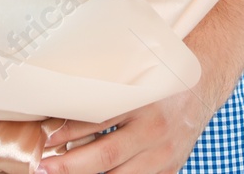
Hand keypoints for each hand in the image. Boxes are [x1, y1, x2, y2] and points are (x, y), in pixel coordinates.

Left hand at [33, 83, 215, 173]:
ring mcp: (163, 154)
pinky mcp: (169, 169)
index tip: (47, 138)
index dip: (70, 131)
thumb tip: (64, 109)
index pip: (100, 120)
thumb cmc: (160, 81)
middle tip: (43, 167)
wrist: (200, 90)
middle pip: (106, 154)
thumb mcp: (136, 79)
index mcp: (144, 101)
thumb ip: (107, 93)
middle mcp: (154, 130)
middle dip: (71, 165)